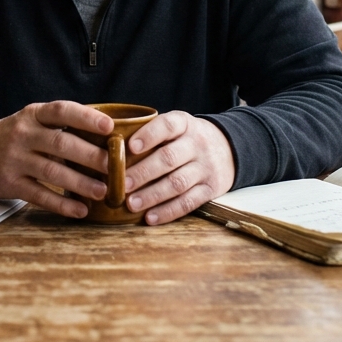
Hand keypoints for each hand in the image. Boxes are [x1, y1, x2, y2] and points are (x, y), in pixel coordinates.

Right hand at [0, 101, 113, 218]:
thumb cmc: (17, 135)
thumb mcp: (34, 120)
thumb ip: (62, 126)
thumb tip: (107, 138)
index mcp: (34, 115)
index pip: (62, 111)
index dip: (86, 118)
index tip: (109, 127)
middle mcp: (23, 134)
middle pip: (60, 144)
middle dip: (90, 156)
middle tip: (115, 166)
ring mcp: (15, 159)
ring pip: (52, 172)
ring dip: (80, 183)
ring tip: (103, 191)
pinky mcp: (10, 183)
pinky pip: (39, 195)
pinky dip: (61, 204)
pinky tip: (80, 209)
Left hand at [121, 112, 235, 225]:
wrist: (230, 148)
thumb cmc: (187, 139)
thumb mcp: (177, 127)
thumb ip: (151, 133)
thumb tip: (111, 149)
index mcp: (184, 124)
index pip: (167, 125)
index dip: (149, 135)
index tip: (130, 146)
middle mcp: (197, 144)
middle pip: (169, 158)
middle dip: (143, 172)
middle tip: (122, 184)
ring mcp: (206, 167)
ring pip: (178, 183)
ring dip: (153, 195)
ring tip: (132, 204)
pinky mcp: (212, 189)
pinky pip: (189, 202)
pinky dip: (168, 211)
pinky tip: (151, 217)